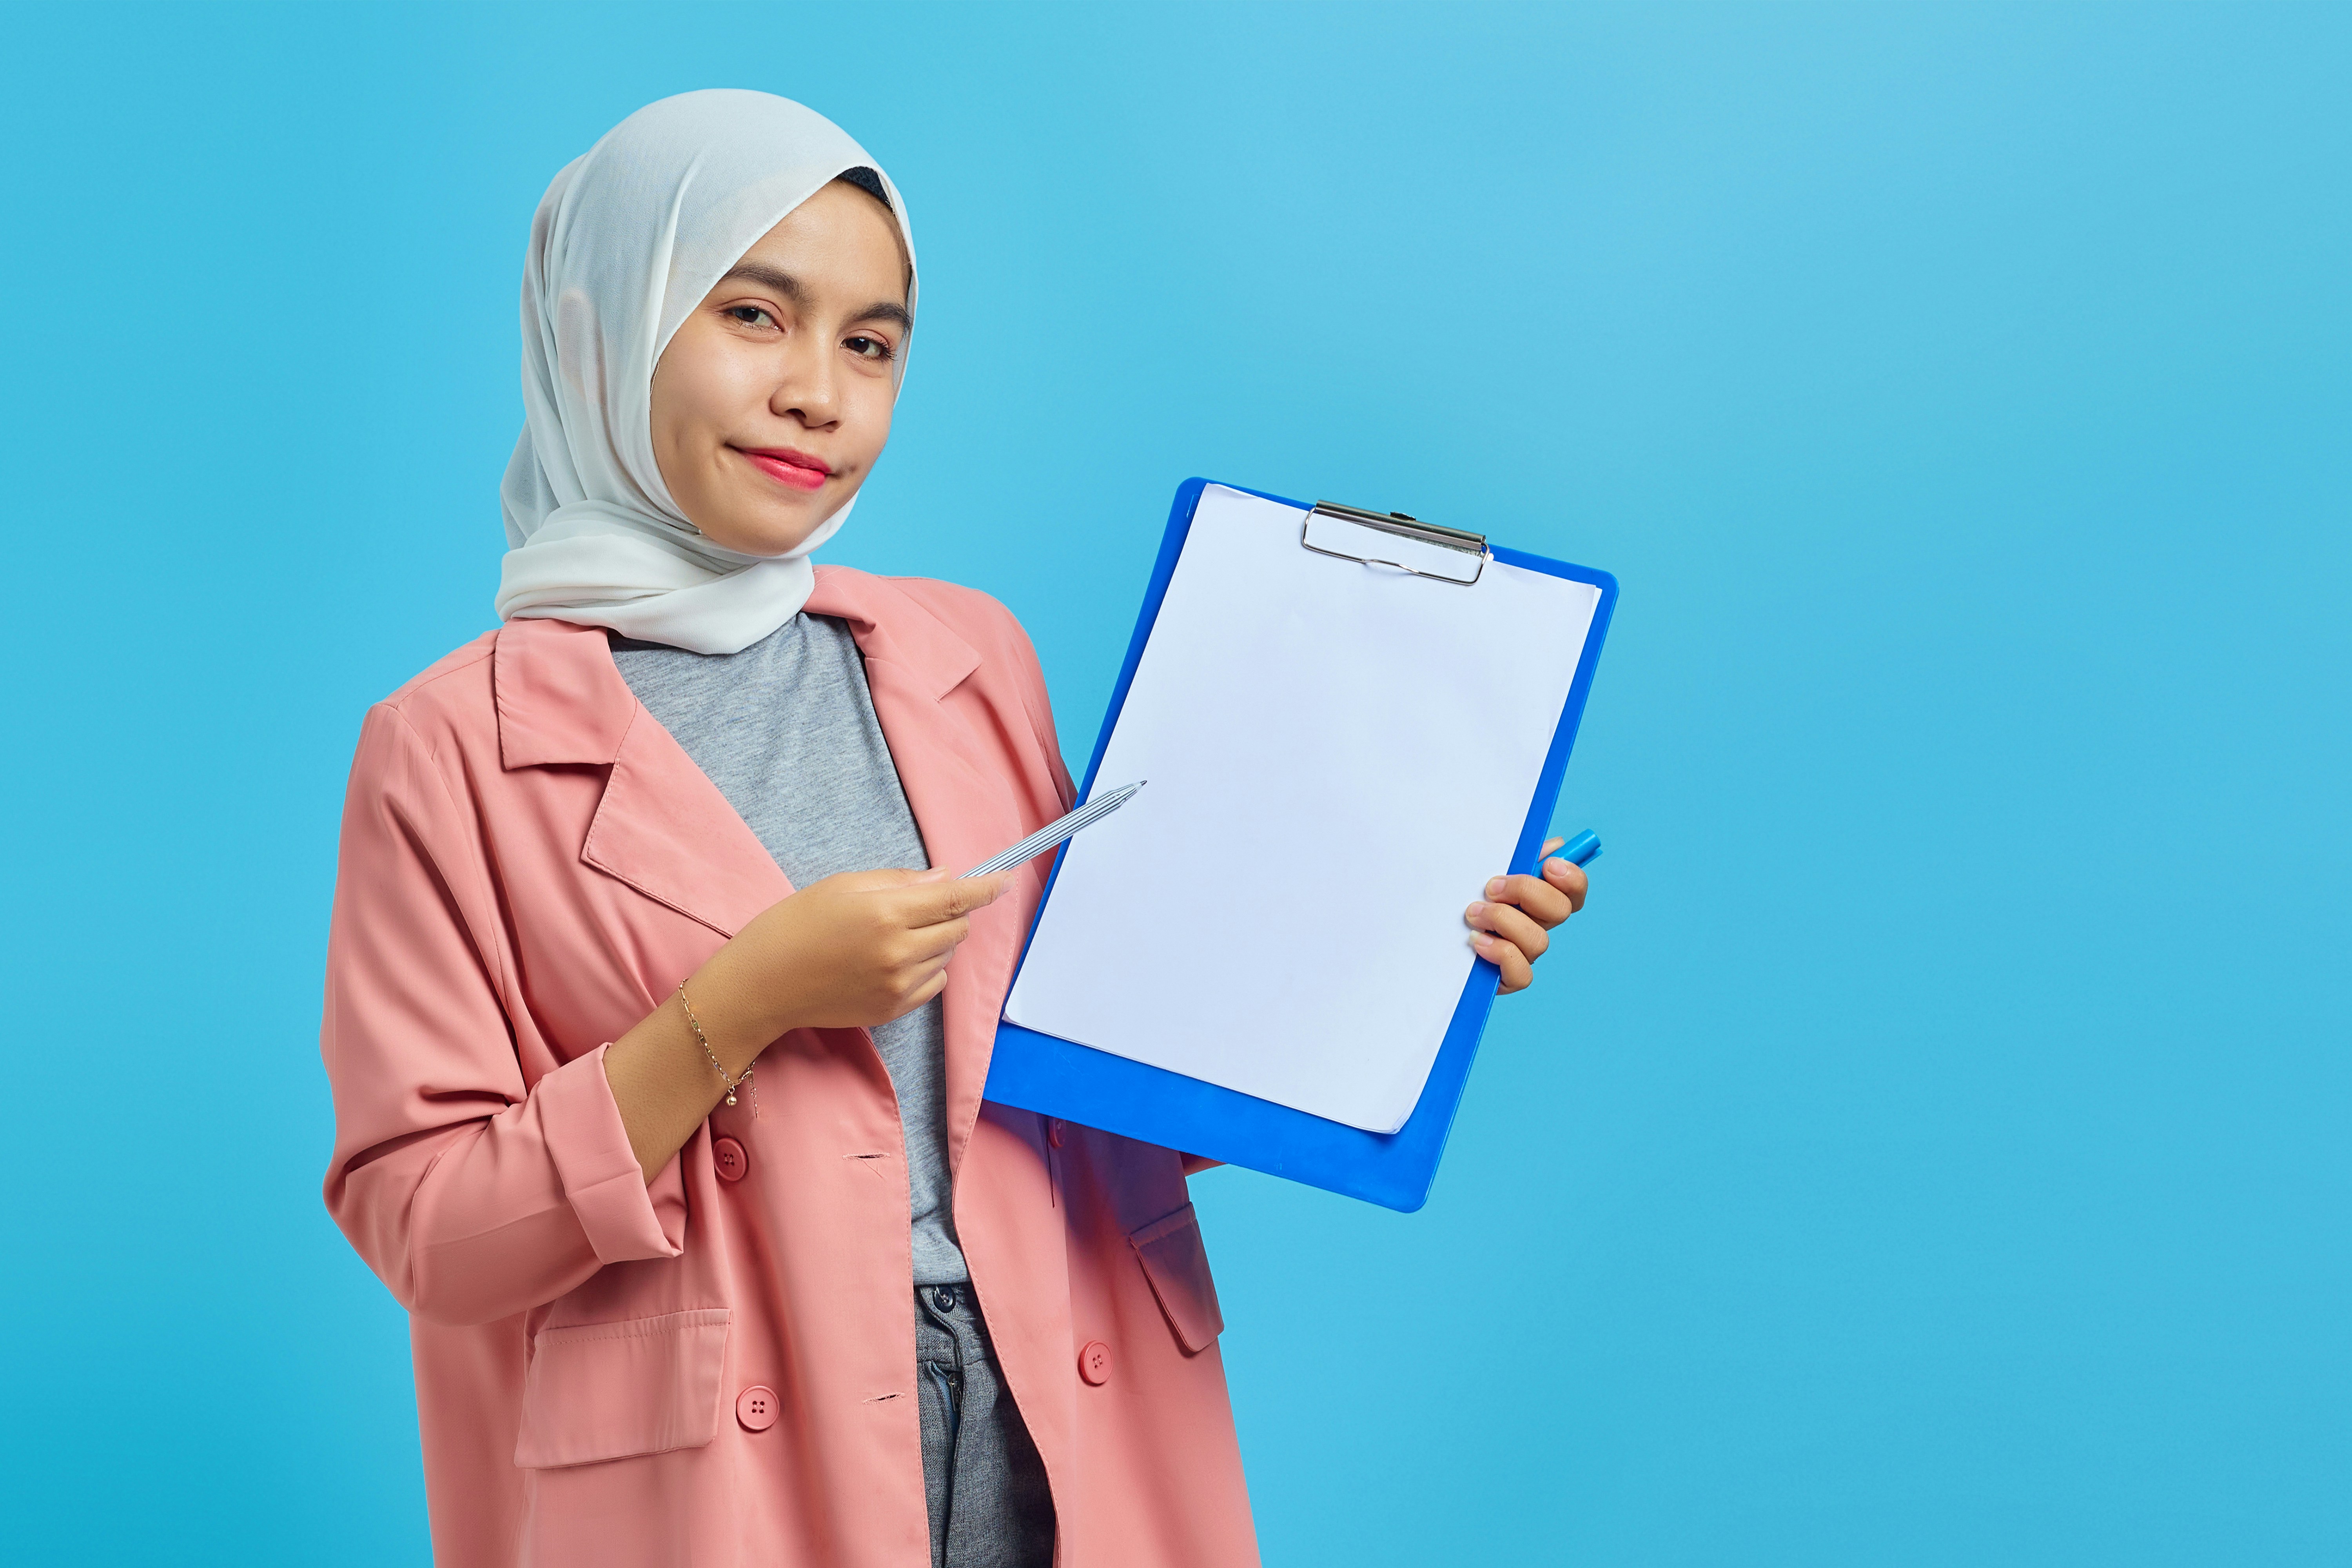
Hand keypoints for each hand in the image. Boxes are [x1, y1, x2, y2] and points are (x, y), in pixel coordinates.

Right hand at [603, 866, 1007, 1183]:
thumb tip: (945, 879)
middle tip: (916, 907)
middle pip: (957, 927)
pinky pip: (933, 983)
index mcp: (888, 913)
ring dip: (933, 940)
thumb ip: (901, 882)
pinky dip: (924, 968)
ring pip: (946, 955)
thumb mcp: (844, 886)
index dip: (985, 887)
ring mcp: (899, 985)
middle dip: (949, 912)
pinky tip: (887, 961)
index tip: (1003, 879)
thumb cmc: (796, 925)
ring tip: (889, 936)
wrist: (764, 984)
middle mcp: (900, 951)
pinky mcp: (894, 1009)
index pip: (957, 898)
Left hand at [1464, 836, 1588, 994]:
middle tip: (1492, 887)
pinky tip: (1477, 941)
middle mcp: (1537, 925)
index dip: (1571, 878)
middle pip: (1561, 910)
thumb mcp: (1483, 868)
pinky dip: (1501, 953)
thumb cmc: (1458, 895)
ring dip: (1504, 921)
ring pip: (1538, 940)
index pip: (1574, 890)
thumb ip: (1517, 854)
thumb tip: (1553, 845)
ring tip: (1473, 913)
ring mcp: (1525, 953)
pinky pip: (1522, 973)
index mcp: (1538, 898)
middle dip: (1527, 892)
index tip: (1548, 865)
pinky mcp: (1509, 978)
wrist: (1425, 934)